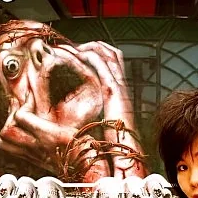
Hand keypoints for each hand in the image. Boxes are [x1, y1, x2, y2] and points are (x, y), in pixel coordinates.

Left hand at [75, 41, 145, 177]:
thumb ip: (101, 115)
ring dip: (88, 47)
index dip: (99, 54)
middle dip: (93, 46)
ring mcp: (118, 86)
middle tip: (73, 47)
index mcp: (121, 93)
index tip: (80, 54)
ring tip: (71, 48)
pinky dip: (88, 56)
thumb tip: (91, 118)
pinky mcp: (111, 90)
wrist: (126, 151)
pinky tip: (75, 54)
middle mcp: (122, 86)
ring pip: (108, 54)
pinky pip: (100, 65)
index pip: (115, 64)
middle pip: (113, 53)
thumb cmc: (117, 143)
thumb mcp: (107, 124)